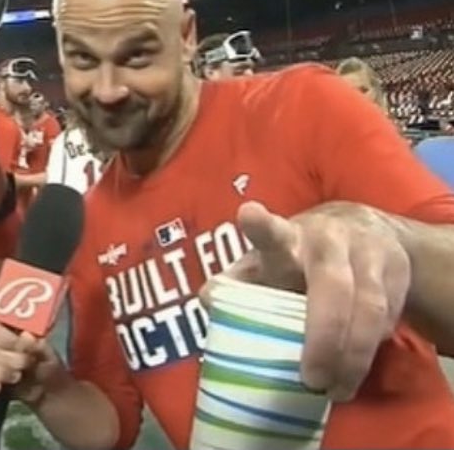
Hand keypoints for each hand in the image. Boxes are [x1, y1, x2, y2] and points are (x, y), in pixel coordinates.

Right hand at [0, 318, 63, 404]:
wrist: (46, 388)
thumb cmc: (43, 360)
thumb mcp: (46, 351)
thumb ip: (38, 344)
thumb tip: (27, 337)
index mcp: (2, 326)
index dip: (5, 334)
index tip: (25, 340)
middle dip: (8, 355)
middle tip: (27, 362)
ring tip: (17, 376)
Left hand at [214, 201, 410, 401]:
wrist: (366, 231)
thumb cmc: (300, 256)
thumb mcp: (268, 262)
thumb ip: (240, 282)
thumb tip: (207, 299)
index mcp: (286, 238)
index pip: (272, 231)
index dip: (260, 225)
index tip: (248, 215)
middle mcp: (327, 240)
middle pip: (332, 286)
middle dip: (323, 336)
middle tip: (311, 379)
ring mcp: (367, 253)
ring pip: (368, 307)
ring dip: (352, 355)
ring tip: (335, 389)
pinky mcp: (397, 271)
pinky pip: (388, 318)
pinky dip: (370, 350)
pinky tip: (353, 371)